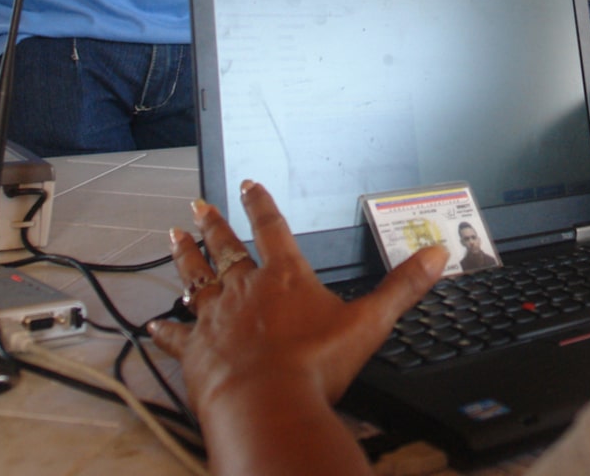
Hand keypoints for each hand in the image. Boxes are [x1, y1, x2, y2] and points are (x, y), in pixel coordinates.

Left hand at [151, 183, 446, 475]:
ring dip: (184, 257)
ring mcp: (216, 318)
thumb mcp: (369, 321)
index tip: (249, 184)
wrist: (266, 404)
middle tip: (198, 205)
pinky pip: (176, 334)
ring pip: (194, 279)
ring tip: (172, 236)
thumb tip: (436, 256)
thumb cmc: (314, 365)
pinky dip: (165, 328)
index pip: (271, 227)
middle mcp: (245, 288)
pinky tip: (153, 324)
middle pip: (225, 247)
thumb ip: (402, 287)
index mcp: (285, 276)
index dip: (261, 203)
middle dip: (213, 223)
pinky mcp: (195, 350)